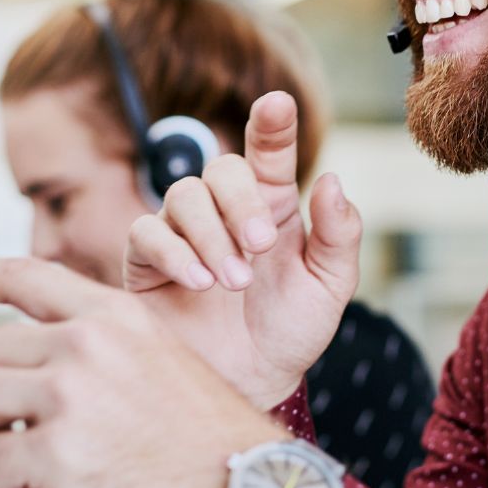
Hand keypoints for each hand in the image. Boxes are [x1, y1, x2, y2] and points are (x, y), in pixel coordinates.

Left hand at [0, 256, 286, 487]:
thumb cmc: (200, 439)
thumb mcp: (157, 358)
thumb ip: (93, 346)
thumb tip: (18, 366)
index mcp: (112, 314)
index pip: (19, 274)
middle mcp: (86, 343)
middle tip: (23, 435)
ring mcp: (69, 395)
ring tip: (35, 464)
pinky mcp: (56, 452)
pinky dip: (7, 486)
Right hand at [124, 91, 361, 407]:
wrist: (251, 384)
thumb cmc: (291, 331)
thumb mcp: (330, 286)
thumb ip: (340, 235)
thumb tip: (332, 180)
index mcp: (273, 205)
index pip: (270, 151)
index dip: (272, 124)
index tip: (278, 104)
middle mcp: (225, 211)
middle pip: (221, 168)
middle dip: (241, 202)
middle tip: (261, 246)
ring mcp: (184, 233)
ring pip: (183, 196)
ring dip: (212, 235)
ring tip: (234, 283)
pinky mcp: (148, 262)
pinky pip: (148, 234)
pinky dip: (175, 253)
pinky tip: (200, 283)